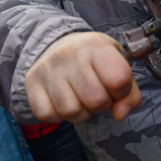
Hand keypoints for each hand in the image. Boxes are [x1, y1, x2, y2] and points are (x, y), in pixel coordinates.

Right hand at [25, 32, 140, 122]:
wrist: (56, 44)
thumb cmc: (93, 58)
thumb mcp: (116, 63)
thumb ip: (128, 91)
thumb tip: (120, 115)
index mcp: (96, 45)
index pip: (119, 79)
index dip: (122, 91)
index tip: (115, 86)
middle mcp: (70, 54)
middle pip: (96, 100)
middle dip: (102, 104)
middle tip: (97, 93)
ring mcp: (48, 69)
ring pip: (71, 111)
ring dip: (81, 112)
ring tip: (81, 98)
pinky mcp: (31, 83)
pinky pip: (48, 116)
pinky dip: (58, 115)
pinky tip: (63, 100)